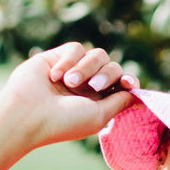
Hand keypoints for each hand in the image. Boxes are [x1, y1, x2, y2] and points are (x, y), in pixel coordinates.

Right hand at [0, 42, 140, 149]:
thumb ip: (120, 102)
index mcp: (99, 102)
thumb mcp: (100, 115)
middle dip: (107, 75)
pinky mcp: (58, 57)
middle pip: (113, 67)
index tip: (128, 84)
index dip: (128, 81)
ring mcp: (74, 71)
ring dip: (86, 68)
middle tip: (94, 87)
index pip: (122, 85)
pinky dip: (69, 61)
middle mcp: (88, 86)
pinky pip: (76, 48)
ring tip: (69, 83)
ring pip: (97, 55)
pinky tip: (56, 76)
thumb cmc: (64, 121)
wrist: (30, 114)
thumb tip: (139, 92)